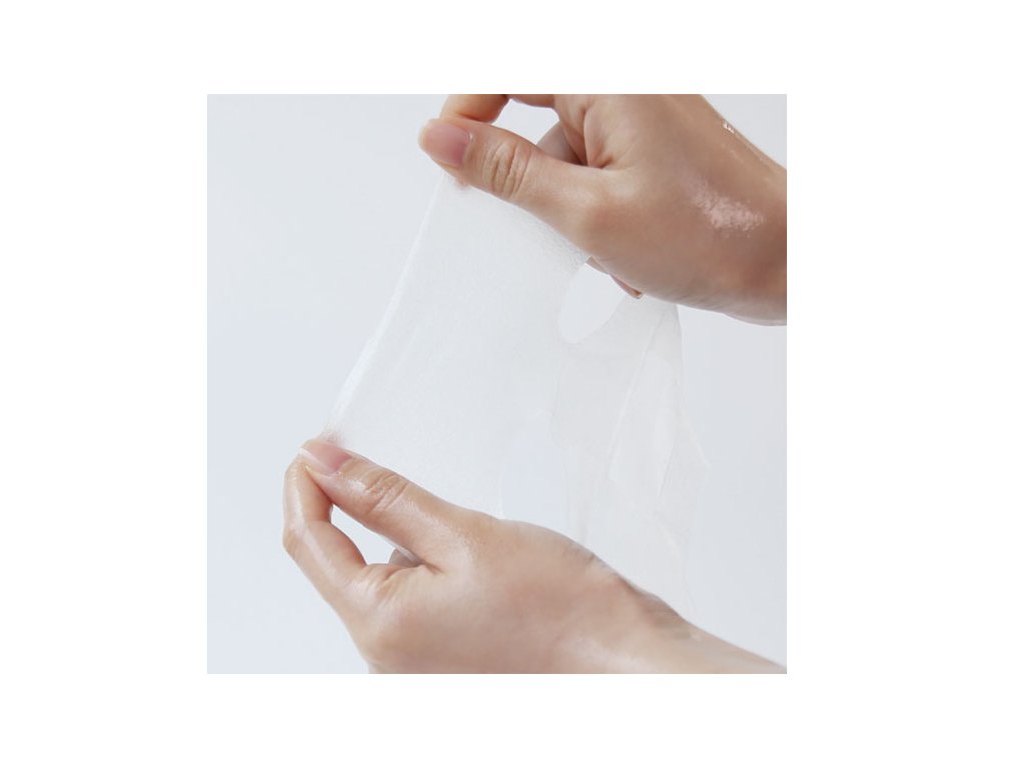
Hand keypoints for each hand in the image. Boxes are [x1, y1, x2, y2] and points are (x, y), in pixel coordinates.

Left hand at [283, 438, 782, 672]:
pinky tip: (490, 571)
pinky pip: (415, 601)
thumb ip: (384, 498)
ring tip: (482, 546)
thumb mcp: (464, 533)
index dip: (306, 484)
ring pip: (384, 580)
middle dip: (369, 514)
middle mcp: (386, 659)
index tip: (317, 446)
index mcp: (380, 626)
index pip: (308, 543)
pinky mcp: (442, 661)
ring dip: (413, 544)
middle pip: (343, 565)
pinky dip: (437, 569)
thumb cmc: (562, 610)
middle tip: (415, 484)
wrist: (625, 662)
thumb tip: (323, 465)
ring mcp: (414, 666)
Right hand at [419, 95, 785, 323]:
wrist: (789, 261)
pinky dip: (595, 210)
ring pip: (564, 149)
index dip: (466, 110)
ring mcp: (644, 115)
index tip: (451, 161)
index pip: (505, 67)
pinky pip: (597, 166)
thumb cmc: (709, 234)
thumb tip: (440, 137)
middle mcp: (627, 83)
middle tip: (525, 220)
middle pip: (533, 109)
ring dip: (566, 205)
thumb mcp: (585, 211)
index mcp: (609, 79)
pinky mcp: (656, 145)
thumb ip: (506, 171)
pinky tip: (622, 252)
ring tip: (600, 252)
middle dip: (525, 175)